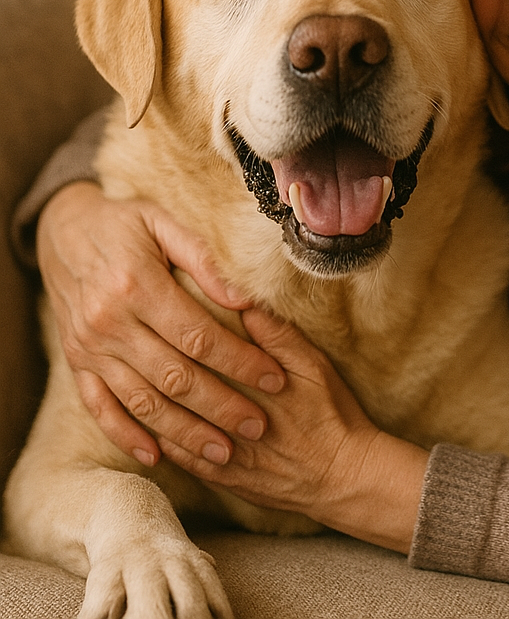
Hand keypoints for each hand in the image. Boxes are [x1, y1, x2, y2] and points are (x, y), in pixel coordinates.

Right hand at [37, 182, 286, 467]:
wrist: (61, 229)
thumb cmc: (125, 223)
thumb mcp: (163, 223)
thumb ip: (204, 260)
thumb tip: (246, 299)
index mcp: (136, 285)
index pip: (199, 335)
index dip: (240, 360)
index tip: (275, 377)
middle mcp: (109, 322)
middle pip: (174, 376)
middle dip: (222, 405)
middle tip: (260, 426)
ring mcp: (88, 347)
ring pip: (142, 401)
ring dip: (184, 432)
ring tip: (224, 452)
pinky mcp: (75, 363)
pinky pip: (100, 407)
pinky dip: (127, 435)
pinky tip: (158, 456)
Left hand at [158, 309, 428, 553]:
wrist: (345, 476)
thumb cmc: (334, 414)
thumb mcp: (316, 367)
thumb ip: (280, 337)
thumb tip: (245, 304)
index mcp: (255, 387)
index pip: (206, 356)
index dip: (180, 334)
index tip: (162, 313)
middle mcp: (233, 421)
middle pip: (184, 390)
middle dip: (156, 365)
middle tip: (136, 341)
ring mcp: (226, 454)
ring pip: (174, 426)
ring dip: (152, 403)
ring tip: (132, 379)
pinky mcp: (224, 479)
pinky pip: (182, 459)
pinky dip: (162, 440)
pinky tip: (149, 425)